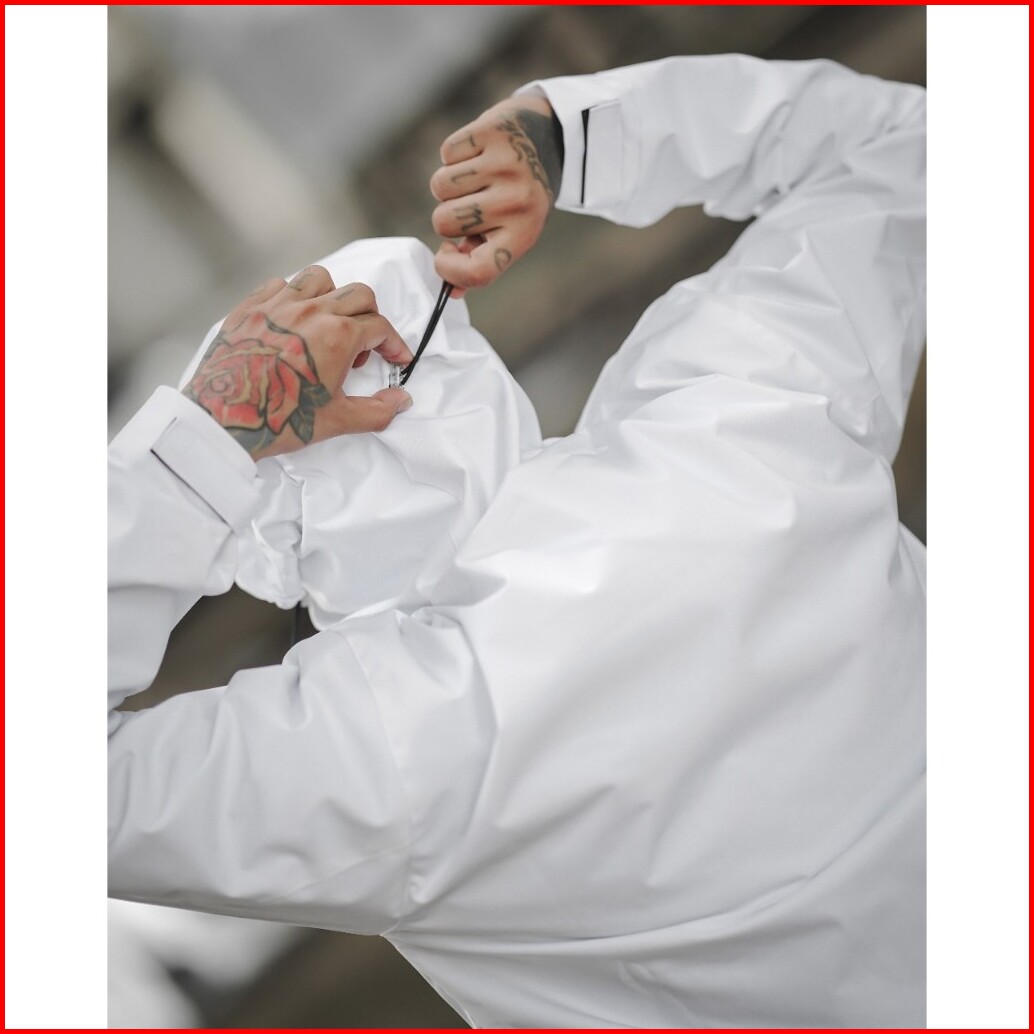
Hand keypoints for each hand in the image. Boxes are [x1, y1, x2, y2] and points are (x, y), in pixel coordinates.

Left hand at [183, 268, 413, 458]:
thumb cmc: (277, 419)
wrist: (224, 417)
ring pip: (320, 278)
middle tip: (365, 346)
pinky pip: (279, 284)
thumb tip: (400, 401)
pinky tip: (293, 321)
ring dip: (334, 296)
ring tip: (329, 323)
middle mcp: (311, 311)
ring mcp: (279, 305)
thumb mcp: (337, 421)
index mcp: (337, 336)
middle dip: (371, 317)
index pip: (380, 328)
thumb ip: (377, 410)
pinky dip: (294, 296)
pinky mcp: (251, 307)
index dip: (394, 344)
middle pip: (358, 294)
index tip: (396, 358)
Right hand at [430, 95, 562, 295]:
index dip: (449, 270)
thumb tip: (452, 291)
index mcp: (523, 234)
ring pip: (440, 186)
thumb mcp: (512, 231)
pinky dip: (454, 155)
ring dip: (449, 184)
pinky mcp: (493, 132)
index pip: (478, 271)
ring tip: (475, 178)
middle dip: (447, 214)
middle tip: (470, 203)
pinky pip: (446, 153)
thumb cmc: (522, 197)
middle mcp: (517, 201)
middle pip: (443, 221)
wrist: (550, 139)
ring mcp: (506, 165)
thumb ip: (481, 260)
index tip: (446, 253)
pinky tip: (478, 154)